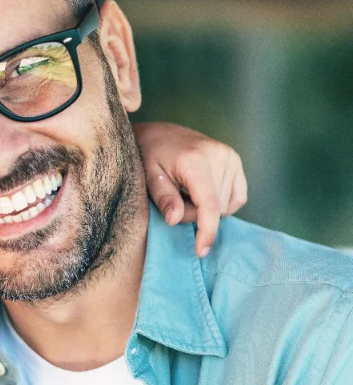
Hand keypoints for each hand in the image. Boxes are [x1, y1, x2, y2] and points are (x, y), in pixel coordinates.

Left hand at [135, 122, 247, 257]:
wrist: (158, 134)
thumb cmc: (148, 156)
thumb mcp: (148, 177)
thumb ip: (163, 198)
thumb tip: (175, 220)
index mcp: (196, 161)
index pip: (209, 204)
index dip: (207, 230)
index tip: (201, 250)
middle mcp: (219, 156)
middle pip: (215, 208)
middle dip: (193, 214)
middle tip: (173, 201)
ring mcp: (230, 157)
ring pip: (226, 206)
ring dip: (205, 208)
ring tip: (184, 192)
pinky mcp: (235, 160)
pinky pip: (236, 198)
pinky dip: (220, 203)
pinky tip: (200, 193)